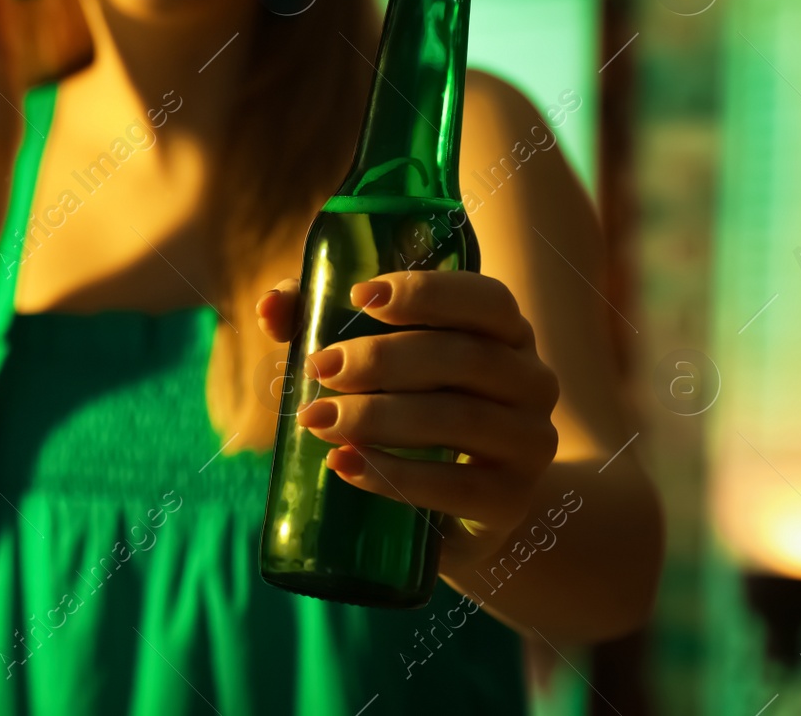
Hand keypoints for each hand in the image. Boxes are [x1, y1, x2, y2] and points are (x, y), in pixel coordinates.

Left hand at [254, 271, 559, 575]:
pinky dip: (394, 475)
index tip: (360, 296)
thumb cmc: (406, 407)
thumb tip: (268, 308)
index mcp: (506, 332)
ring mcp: (530, 444)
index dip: (427, 292)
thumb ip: (317, 319)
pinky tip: (345, 464)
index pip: (485, 299)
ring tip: (317, 418)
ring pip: (460, 419)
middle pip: (464, 358)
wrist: (453, 508)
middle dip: (384, 359)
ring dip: (380, 416)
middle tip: (320, 367)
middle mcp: (532, 381)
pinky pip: (456, 486)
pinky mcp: (509, 501)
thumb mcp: (366, 359)